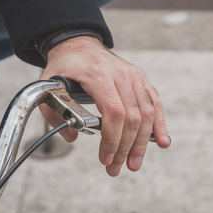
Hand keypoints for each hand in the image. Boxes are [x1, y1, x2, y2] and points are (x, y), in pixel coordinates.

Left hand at [39, 36, 170, 175]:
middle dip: (126, 147)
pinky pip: (154, 103)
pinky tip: (162, 142)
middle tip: (116, 168)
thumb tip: (72, 137)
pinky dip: (159, 124)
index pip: (114, 111)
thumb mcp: (49, 84)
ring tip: (135, 163)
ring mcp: (134, 76)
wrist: (80, 44)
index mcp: (99, 75)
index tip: (105, 157)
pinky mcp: (141, 80)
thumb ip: (54, 113)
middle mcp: (121, 74)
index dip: (113, 138)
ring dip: (143, 142)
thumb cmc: (67, 65)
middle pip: (133, 116)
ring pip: (147, 112)